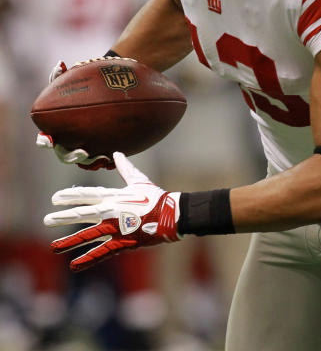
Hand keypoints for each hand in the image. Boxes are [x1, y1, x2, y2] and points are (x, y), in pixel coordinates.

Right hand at [36, 60, 113, 169]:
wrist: (112, 88)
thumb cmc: (87, 83)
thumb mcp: (74, 76)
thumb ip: (63, 74)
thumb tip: (60, 64)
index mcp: (56, 128)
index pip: (46, 138)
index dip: (45, 141)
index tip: (49, 139)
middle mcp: (70, 140)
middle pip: (66, 154)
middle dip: (73, 157)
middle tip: (83, 152)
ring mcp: (88, 145)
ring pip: (86, 161)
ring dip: (92, 163)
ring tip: (102, 158)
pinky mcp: (105, 147)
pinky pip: (106, 159)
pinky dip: (110, 161)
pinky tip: (117, 157)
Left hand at [44, 152, 179, 270]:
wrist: (173, 214)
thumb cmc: (157, 197)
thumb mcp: (140, 181)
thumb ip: (126, 169)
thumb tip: (118, 154)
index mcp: (115, 196)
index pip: (87, 195)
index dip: (70, 196)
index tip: (55, 198)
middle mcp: (111, 212)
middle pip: (83, 215)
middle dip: (63, 217)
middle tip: (47, 220)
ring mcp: (116, 228)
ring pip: (88, 235)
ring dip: (70, 242)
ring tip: (54, 247)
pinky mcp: (123, 242)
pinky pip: (102, 252)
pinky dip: (88, 259)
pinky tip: (74, 266)